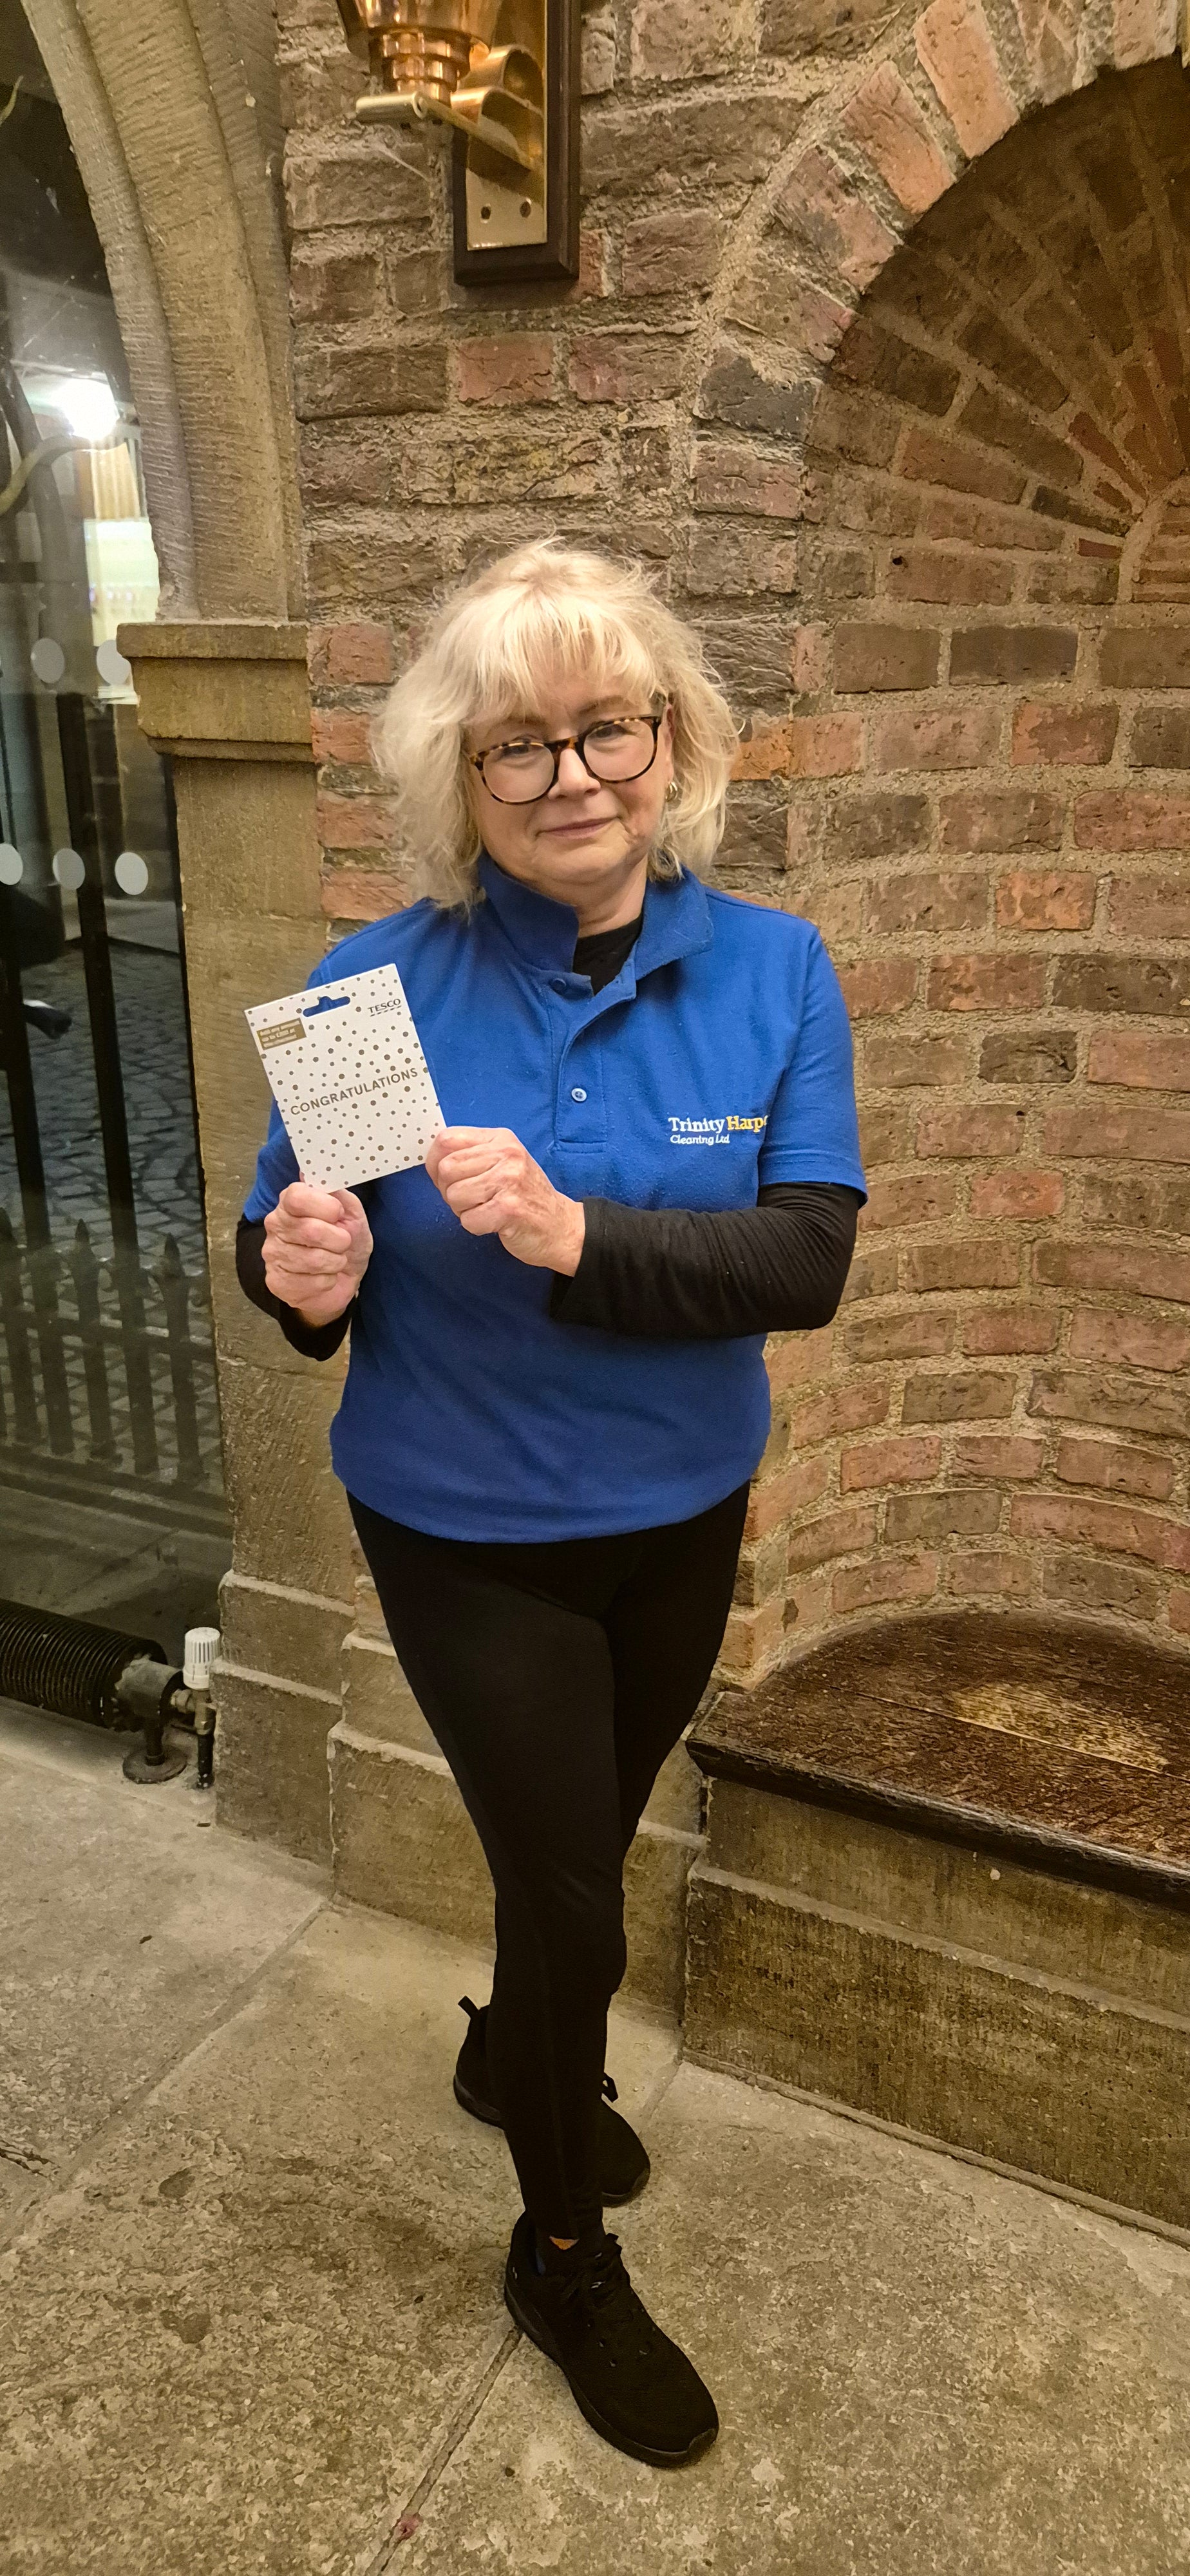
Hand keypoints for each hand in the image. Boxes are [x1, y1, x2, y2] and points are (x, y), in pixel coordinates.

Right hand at [262, 1181, 372, 1326]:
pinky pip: (312, 1283)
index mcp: (290, 1203)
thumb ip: (339, 1194)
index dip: (325, 1206)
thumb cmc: (345, 1243)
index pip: (297, 1196)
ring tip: (334, 1260)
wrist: (343, 1280)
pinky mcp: (277, 1282)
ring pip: (313, 1259)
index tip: (338, 1213)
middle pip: (310, 1230)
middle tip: (342, 1242)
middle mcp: (275, 1225)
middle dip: (339, 1239)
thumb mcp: (351, 1214)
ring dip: (335, 1262)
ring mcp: (273, 1255)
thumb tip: (321, 1171)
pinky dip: (327, 1281)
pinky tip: (323, 1277)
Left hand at [425, 1127, 584, 1273]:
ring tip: (486, 1209)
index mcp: (500, 1139)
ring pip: (453, 1196)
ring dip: (463, 1211)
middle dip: (449, 1191)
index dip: (436, 1162)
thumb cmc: (525, 1196)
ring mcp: (509, 1181)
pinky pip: (468, 1220)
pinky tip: (494, 1222)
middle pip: (446, 1169)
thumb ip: (471, 1155)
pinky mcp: (509, 1209)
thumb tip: (432, 1160)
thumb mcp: (503, 1162)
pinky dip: (476, 1227)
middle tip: (473, 1199)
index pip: (447, 1139)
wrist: (560, 1226)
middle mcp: (506, 1155)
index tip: (448, 1177)